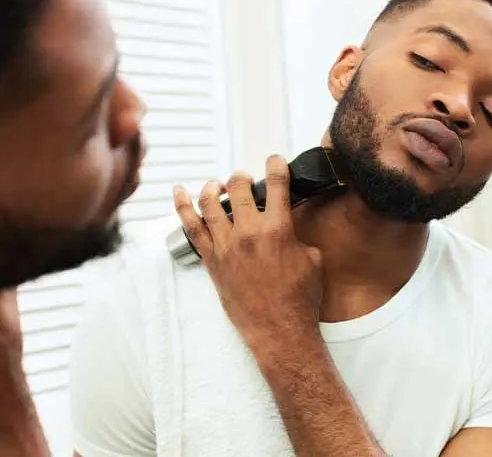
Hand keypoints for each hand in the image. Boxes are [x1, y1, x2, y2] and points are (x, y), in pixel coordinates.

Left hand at [174, 154, 323, 347]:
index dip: (276, 165)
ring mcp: (226, 246)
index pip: (276, 183)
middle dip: (241, 177)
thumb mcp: (312, 259)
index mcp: (278, 228)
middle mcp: (249, 233)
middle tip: (244, 179)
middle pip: (237, 187)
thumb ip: (298, 236)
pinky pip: (191, 227)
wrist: (279, 330)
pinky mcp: (211, 260)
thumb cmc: (300, 299)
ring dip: (213, 187)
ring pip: (210, 202)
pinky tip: (179, 192)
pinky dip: (182, 206)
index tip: (275, 161)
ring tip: (216, 185)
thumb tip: (289, 227)